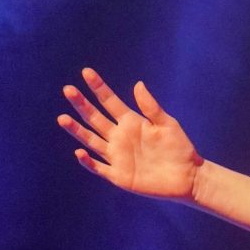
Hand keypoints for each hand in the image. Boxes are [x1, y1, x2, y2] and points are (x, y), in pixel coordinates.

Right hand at [56, 68, 202, 201]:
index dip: (98, 87)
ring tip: (62, 118)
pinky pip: (99, 167)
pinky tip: (80, 152)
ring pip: (91, 140)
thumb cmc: (180, 148)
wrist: (188, 177)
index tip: (86, 72)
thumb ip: (151, 107)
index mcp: (131, 122)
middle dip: (81, 104)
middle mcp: (119, 137)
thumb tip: (138, 84)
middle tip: (68, 89)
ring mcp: (117, 156)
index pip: (110, 102)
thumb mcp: (167, 124)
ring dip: (77, 130)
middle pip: (95, 118)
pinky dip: (88, 161)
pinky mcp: (118, 175)